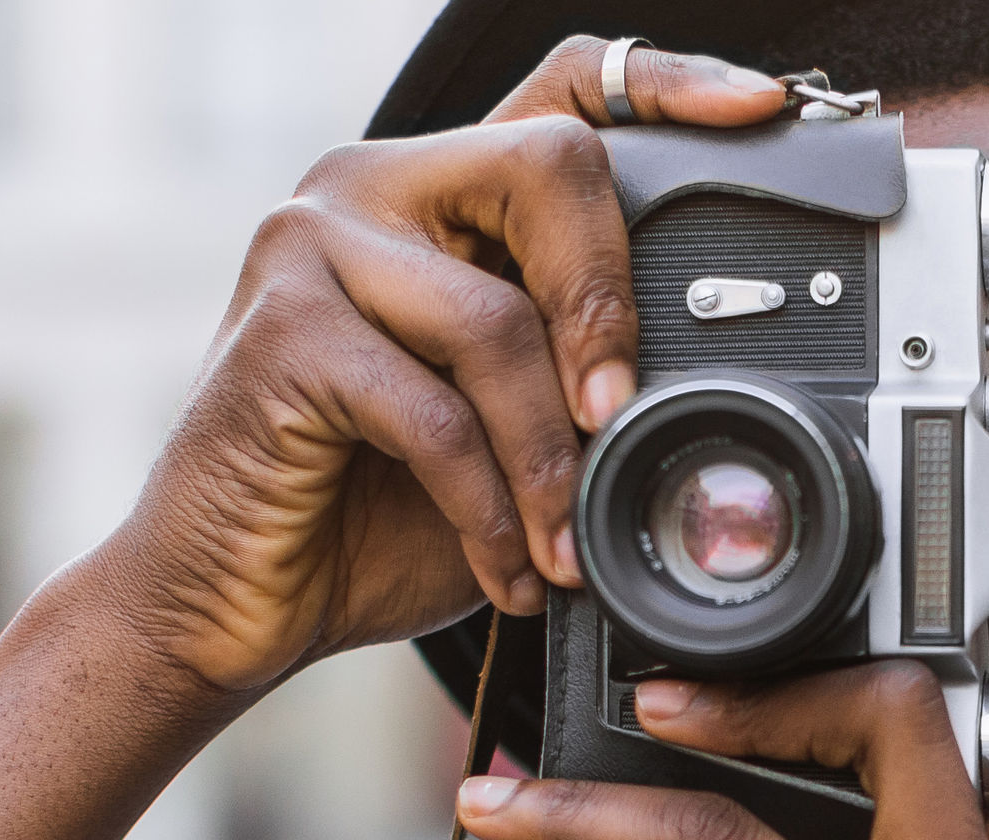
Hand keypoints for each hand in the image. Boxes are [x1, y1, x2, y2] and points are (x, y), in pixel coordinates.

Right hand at [0, 39, 789, 839]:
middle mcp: (369, 190)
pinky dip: (490, 507)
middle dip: (611, 309)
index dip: (669, 86)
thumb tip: (707, 388)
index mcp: (435, 196)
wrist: (229, 604)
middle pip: (550, 171)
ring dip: (553, 458)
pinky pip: (434, 413)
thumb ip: (582, 380)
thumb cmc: (370, 515)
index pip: (564, 87)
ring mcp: (312, 246)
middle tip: (623, 419)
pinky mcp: (282, 334)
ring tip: (568, 545)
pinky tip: (511, 567)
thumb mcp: (511, 436)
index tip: (759, 110)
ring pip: (498, 321)